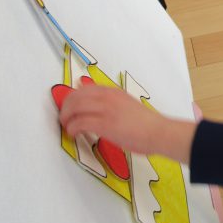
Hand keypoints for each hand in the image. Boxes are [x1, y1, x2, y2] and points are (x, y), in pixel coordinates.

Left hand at [59, 85, 195, 163]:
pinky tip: (73, 134)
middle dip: (65, 108)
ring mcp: (105, 109)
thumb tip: (97, 107)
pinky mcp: (104, 124)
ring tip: (67, 126)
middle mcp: (107, 97)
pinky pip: (79, 123)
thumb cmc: (145, 123)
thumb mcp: (126, 105)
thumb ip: (111, 103)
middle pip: (75, 96)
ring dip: (66, 118)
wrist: (158, 131)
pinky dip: (72, 128)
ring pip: (74, 107)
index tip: (69, 108)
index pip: (84, 88)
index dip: (72, 98)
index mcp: (113, 92)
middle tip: (64, 118)